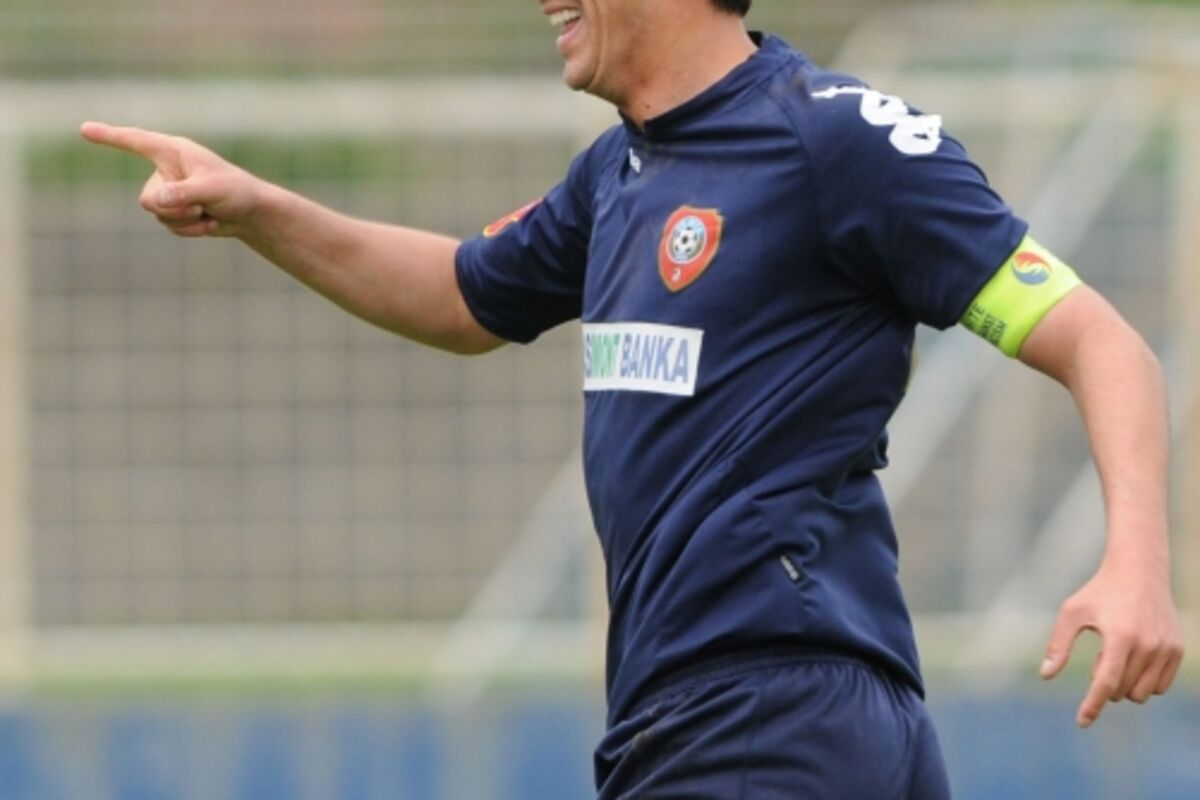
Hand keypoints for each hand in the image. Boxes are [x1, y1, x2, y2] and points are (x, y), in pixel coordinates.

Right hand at [79, 122, 259, 237]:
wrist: (252, 214)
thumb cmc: (237, 192)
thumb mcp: (212, 190)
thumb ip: (183, 193)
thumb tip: (155, 200)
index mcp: (173, 151)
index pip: (135, 141)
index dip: (109, 136)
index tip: (84, 130)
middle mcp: (166, 169)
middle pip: (147, 199)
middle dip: (175, 209)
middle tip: (203, 205)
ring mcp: (169, 191)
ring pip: (158, 214)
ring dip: (186, 220)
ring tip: (209, 211)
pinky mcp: (175, 209)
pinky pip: (170, 226)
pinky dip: (191, 229)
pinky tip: (210, 221)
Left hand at [1040, 555, 1183, 727]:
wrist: (1139, 571)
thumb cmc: (1099, 591)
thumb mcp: (1072, 612)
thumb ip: (1059, 644)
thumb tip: (1045, 675)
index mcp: (1120, 636)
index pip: (1105, 683)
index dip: (1092, 705)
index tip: (1082, 722)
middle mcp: (1148, 645)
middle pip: (1121, 691)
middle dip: (1105, 684)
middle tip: (1100, 655)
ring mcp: (1166, 648)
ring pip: (1141, 694)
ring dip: (1124, 686)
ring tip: (1116, 655)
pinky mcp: (1177, 650)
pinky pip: (1160, 686)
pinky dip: (1143, 682)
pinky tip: (1134, 659)